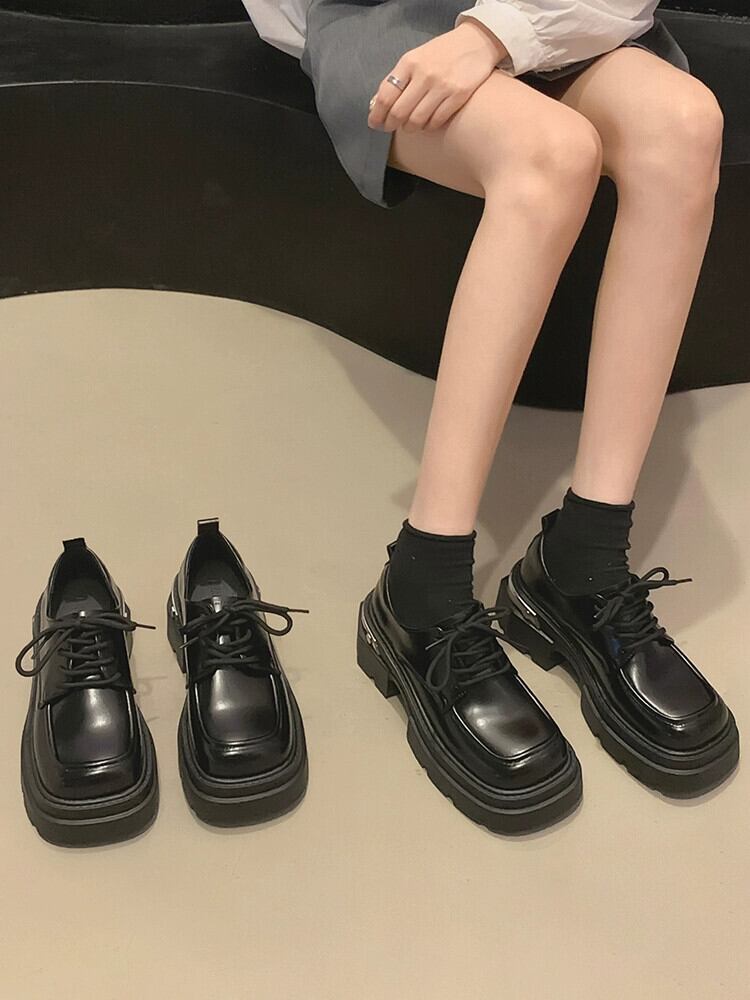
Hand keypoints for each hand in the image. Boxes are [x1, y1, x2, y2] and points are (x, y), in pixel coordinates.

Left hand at [367, 20, 508, 133]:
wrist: (476, 42)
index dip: (377, 115)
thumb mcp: (416, 58)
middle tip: (392, 127)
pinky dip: (428, 126)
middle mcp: (424, 74)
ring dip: (410, 128)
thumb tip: (377, 104)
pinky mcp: (458, 96)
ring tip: (411, 125)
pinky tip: (428, 122)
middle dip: (391, 125)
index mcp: (409, 63)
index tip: (375, 123)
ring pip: (416, 121)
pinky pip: (436, 122)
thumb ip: (398, 79)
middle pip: (398, 112)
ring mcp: (442, 85)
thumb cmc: (442, 53)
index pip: (385, 96)